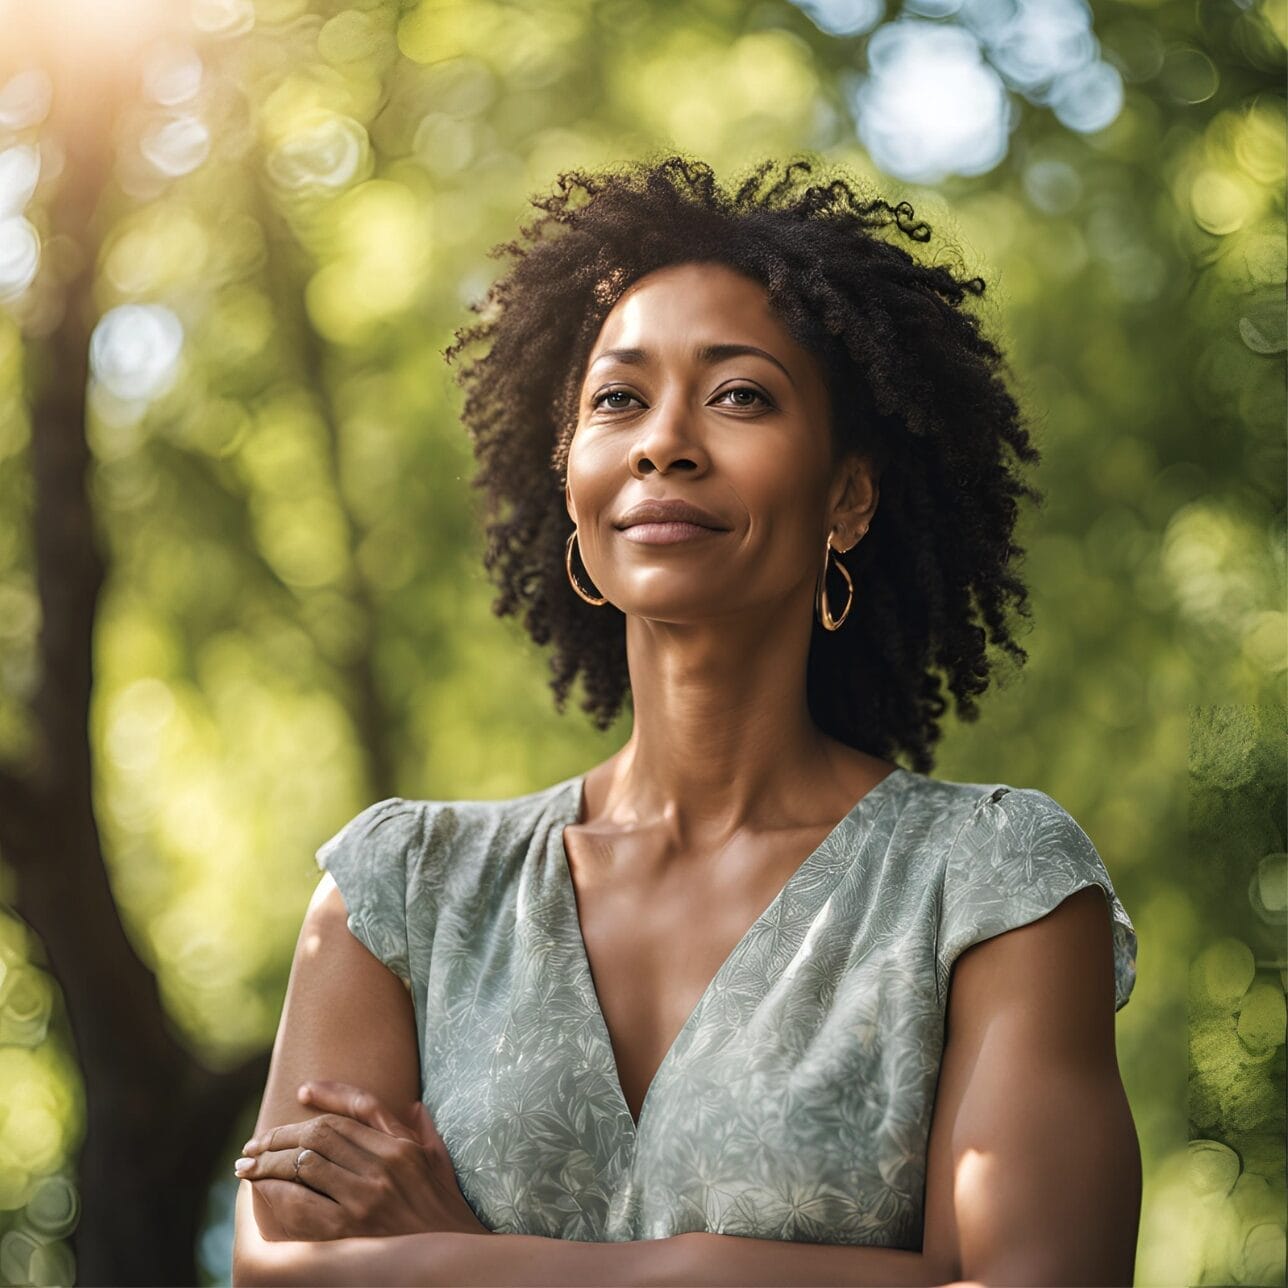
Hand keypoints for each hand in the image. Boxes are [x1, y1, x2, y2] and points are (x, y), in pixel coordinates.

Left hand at [236, 1080, 491, 1239]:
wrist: (450, 1266)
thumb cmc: (445, 1215)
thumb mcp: (441, 1165)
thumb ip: (425, 1132)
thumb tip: (412, 1105)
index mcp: (403, 1148)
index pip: (356, 1109)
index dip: (325, 1094)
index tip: (301, 1091)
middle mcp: (382, 1168)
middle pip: (320, 1135)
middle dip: (281, 1134)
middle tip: (256, 1142)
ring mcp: (363, 1200)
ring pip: (303, 1164)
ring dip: (268, 1162)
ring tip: (247, 1164)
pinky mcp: (345, 1233)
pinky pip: (299, 1204)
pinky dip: (275, 1192)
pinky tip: (261, 1190)